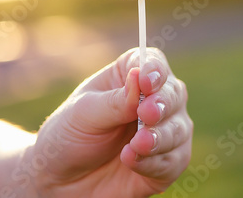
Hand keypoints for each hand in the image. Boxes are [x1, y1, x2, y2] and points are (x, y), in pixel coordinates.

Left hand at [27, 48, 192, 196]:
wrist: (63, 180)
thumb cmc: (71, 135)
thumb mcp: (84, 114)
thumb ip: (115, 100)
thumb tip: (138, 76)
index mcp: (130, 76)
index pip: (154, 62)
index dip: (155, 70)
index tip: (146, 82)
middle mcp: (154, 99)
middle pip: (174, 93)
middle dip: (162, 105)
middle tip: (145, 114)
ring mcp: (164, 130)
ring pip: (179, 128)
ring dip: (160, 136)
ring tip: (136, 145)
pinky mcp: (168, 162)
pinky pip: (176, 160)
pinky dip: (155, 162)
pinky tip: (132, 161)